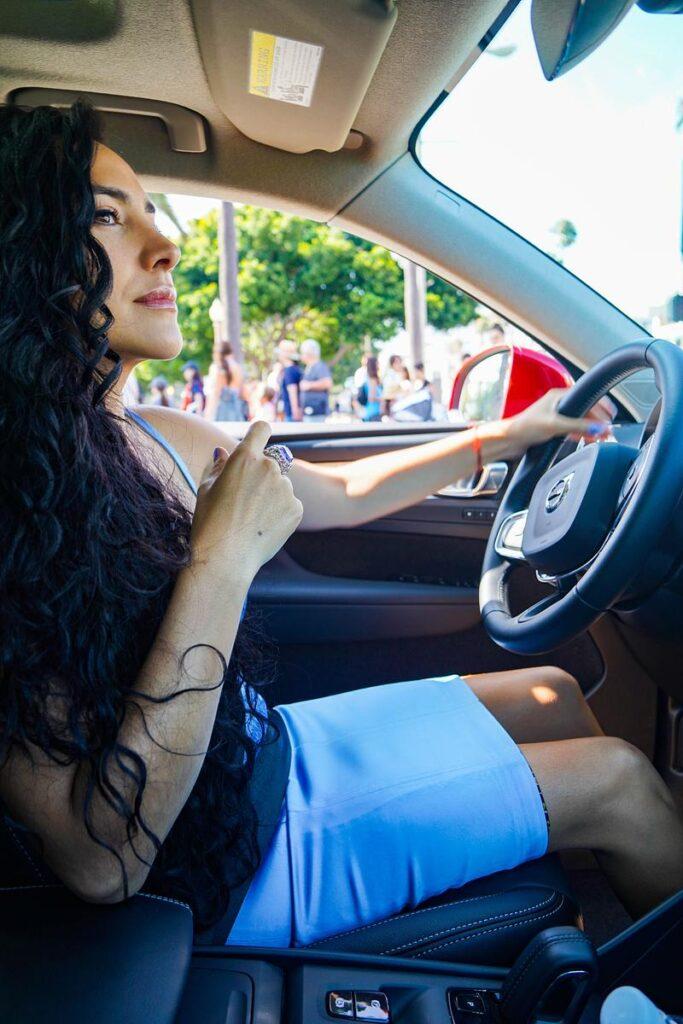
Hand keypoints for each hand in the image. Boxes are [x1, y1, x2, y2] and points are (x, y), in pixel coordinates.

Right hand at [190, 420, 302, 578]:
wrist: (226, 557)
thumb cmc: (209, 522)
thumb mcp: (206, 489)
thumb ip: (218, 466)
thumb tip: (222, 451)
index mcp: (245, 458)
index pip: (261, 429)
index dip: (259, 434)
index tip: (258, 441)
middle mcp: (269, 468)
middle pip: (271, 462)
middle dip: (261, 475)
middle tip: (244, 500)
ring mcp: (285, 488)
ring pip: (280, 485)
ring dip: (271, 495)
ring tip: (252, 518)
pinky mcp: (296, 508)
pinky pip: (289, 504)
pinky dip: (280, 512)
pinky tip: (263, 527)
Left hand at [500, 388, 612, 460]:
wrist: (509, 440)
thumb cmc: (525, 427)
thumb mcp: (555, 425)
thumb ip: (578, 425)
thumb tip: (598, 427)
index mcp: (559, 396)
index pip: (586, 396)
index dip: (601, 406)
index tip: (611, 415)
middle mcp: (558, 403)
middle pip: (585, 409)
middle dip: (598, 419)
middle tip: (609, 430)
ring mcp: (556, 415)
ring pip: (580, 419)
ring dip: (591, 427)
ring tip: (602, 436)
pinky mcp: (552, 427)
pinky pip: (573, 428)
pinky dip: (582, 432)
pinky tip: (589, 438)